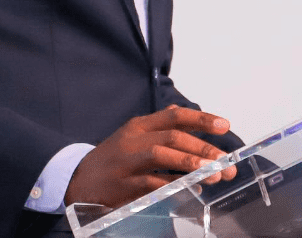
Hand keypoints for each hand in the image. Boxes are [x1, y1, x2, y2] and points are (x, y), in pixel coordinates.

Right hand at [64, 105, 237, 208]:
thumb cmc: (112, 158)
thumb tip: (178, 111)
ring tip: (214, 173)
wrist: (76, 181)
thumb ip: (157, 125)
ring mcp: (127, 163)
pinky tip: (191, 189)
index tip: (224, 126)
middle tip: (225, 161)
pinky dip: (173, 186)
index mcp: (139, 126)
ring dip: (191, 165)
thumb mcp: (132, 135)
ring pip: (163, 157)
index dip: (201, 119)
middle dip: (203, 148)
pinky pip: (152, 184)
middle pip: (173, 137)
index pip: (174, 116)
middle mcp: (133, 140)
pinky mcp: (123, 186)